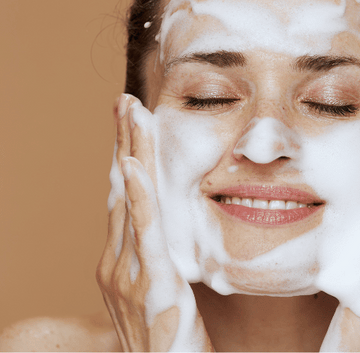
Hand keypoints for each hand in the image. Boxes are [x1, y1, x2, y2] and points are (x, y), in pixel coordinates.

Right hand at [96, 94, 212, 350]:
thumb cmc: (173, 341)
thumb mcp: (163, 294)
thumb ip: (160, 261)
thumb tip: (167, 233)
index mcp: (122, 262)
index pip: (123, 199)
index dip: (126, 158)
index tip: (131, 123)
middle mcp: (117, 263)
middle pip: (120, 190)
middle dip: (124, 143)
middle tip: (125, 101)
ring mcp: (129, 275)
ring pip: (130, 200)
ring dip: (131, 152)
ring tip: (132, 112)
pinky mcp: (153, 286)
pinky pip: (146, 233)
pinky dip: (138, 196)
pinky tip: (134, 164)